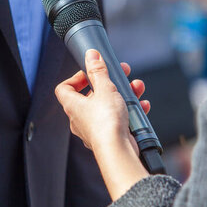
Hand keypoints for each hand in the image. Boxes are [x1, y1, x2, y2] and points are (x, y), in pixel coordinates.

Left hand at [55, 50, 150, 199]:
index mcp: (73, 105)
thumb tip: (91, 55)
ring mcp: (93, 129)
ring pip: (107, 106)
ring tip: (136, 88)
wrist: (117, 150)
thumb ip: (98, 71)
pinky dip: (129, 111)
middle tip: (121, 74)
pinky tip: (141, 106)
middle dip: (109, 83)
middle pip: (91, 95)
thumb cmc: (106, 122)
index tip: (91, 71)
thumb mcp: (104, 88)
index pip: (64, 88)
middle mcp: (80, 118)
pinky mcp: (108, 137)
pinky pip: (117, 119)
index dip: (76, 77)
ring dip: (123, 95)